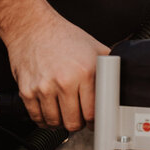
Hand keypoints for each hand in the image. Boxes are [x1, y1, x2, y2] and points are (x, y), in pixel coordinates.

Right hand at [0, 0, 108, 131]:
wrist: (32, 27)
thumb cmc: (62, 36)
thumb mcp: (93, 47)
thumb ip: (109, 66)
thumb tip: (122, 83)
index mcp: (85, 71)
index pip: (93, 112)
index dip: (95, 121)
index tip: (94, 121)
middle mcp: (64, 81)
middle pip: (74, 122)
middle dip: (78, 122)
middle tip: (78, 115)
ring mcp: (44, 87)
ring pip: (55, 123)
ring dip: (60, 121)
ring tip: (63, 111)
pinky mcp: (27, 91)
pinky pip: (37, 118)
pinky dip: (44, 120)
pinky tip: (49, 111)